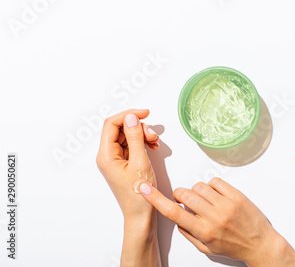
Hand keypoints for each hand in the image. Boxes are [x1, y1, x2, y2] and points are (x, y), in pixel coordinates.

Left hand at [96, 109, 160, 266]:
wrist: (140, 215)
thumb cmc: (139, 195)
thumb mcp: (140, 162)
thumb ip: (135, 137)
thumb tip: (131, 118)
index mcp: (106, 155)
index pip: (112, 124)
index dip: (128, 115)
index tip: (145, 113)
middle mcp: (107, 156)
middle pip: (120, 129)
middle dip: (138, 127)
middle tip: (153, 135)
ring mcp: (115, 159)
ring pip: (127, 136)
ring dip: (142, 134)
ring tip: (155, 142)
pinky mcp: (124, 163)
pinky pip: (131, 145)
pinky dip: (142, 142)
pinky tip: (152, 147)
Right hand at [138, 177, 294, 266]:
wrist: (260, 244)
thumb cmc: (233, 247)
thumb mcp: (206, 248)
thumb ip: (188, 233)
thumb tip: (176, 216)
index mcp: (203, 231)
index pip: (173, 212)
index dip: (156, 199)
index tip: (144, 189)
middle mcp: (214, 216)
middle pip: (185, 194)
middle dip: (180, 195)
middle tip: (186, 201)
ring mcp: (226, 204)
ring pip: (199, 186)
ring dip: (197, 192)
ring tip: (207, 202)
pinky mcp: (237, 195)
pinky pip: (215, 181)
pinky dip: (212, 186)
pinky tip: (217, 196)